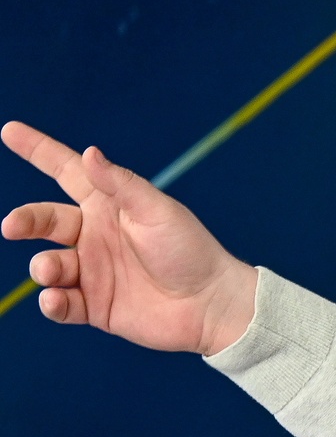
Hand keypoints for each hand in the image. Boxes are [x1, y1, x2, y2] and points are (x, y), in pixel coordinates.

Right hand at [2, 122, 258, 355]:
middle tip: (12, 227)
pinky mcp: (95, 306)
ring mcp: (93, 271)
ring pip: (49, 265)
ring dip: (43, 267)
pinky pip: (61, 303)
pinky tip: (56, 299)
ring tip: (50, 271)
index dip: (39, 150)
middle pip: (45, 220)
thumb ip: (122, 185)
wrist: (213, 305)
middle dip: (25, 221)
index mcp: (109, 206)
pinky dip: (52, 302)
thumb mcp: (159, 212)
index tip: (11, 130)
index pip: (66, 172)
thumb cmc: (192, 251)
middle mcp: (95, 236)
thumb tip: (90, 153)